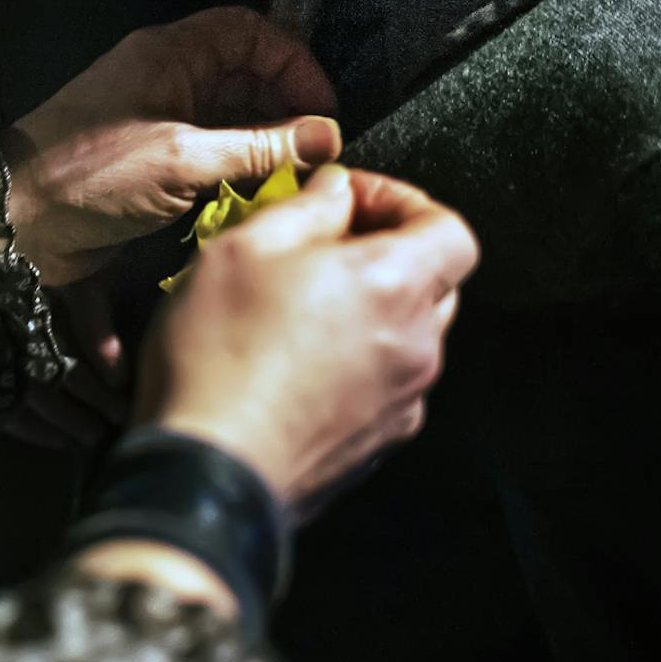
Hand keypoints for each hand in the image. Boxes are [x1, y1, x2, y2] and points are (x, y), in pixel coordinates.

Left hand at [3, 7, 341, 291]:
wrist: (16, 221)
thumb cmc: (90, 176)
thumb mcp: (183, 161)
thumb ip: (258, 149)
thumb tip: (325, 136)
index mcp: (168, 55)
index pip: (248, 32)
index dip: (291, 62)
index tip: (321, 109)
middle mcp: (166, 79)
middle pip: (245, 76)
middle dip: (285, 108)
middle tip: (314, 154)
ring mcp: (159, 120)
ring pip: (231, 118)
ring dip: (265, 145)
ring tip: (293, 181)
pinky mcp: (152, 161)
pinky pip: (210, 153)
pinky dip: (238, 171)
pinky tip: (257, 199)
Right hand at [136, 166, 476, 509]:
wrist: (209, 472)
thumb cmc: (219, 352)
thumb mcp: (244, 248)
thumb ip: (307, 207)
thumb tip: (337, 190)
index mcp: (396, 285)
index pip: (451, 229)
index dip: (404, 203)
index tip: (348, 202)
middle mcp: (417, 345)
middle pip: (436, 281)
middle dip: (387, 254)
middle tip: (321, 247)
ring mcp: (402, 402)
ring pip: (407, 335)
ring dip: (369, 310)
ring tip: (297, 307)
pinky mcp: (378, 443)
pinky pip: (384, 384)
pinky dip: (355, 361)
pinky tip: (293, 362)